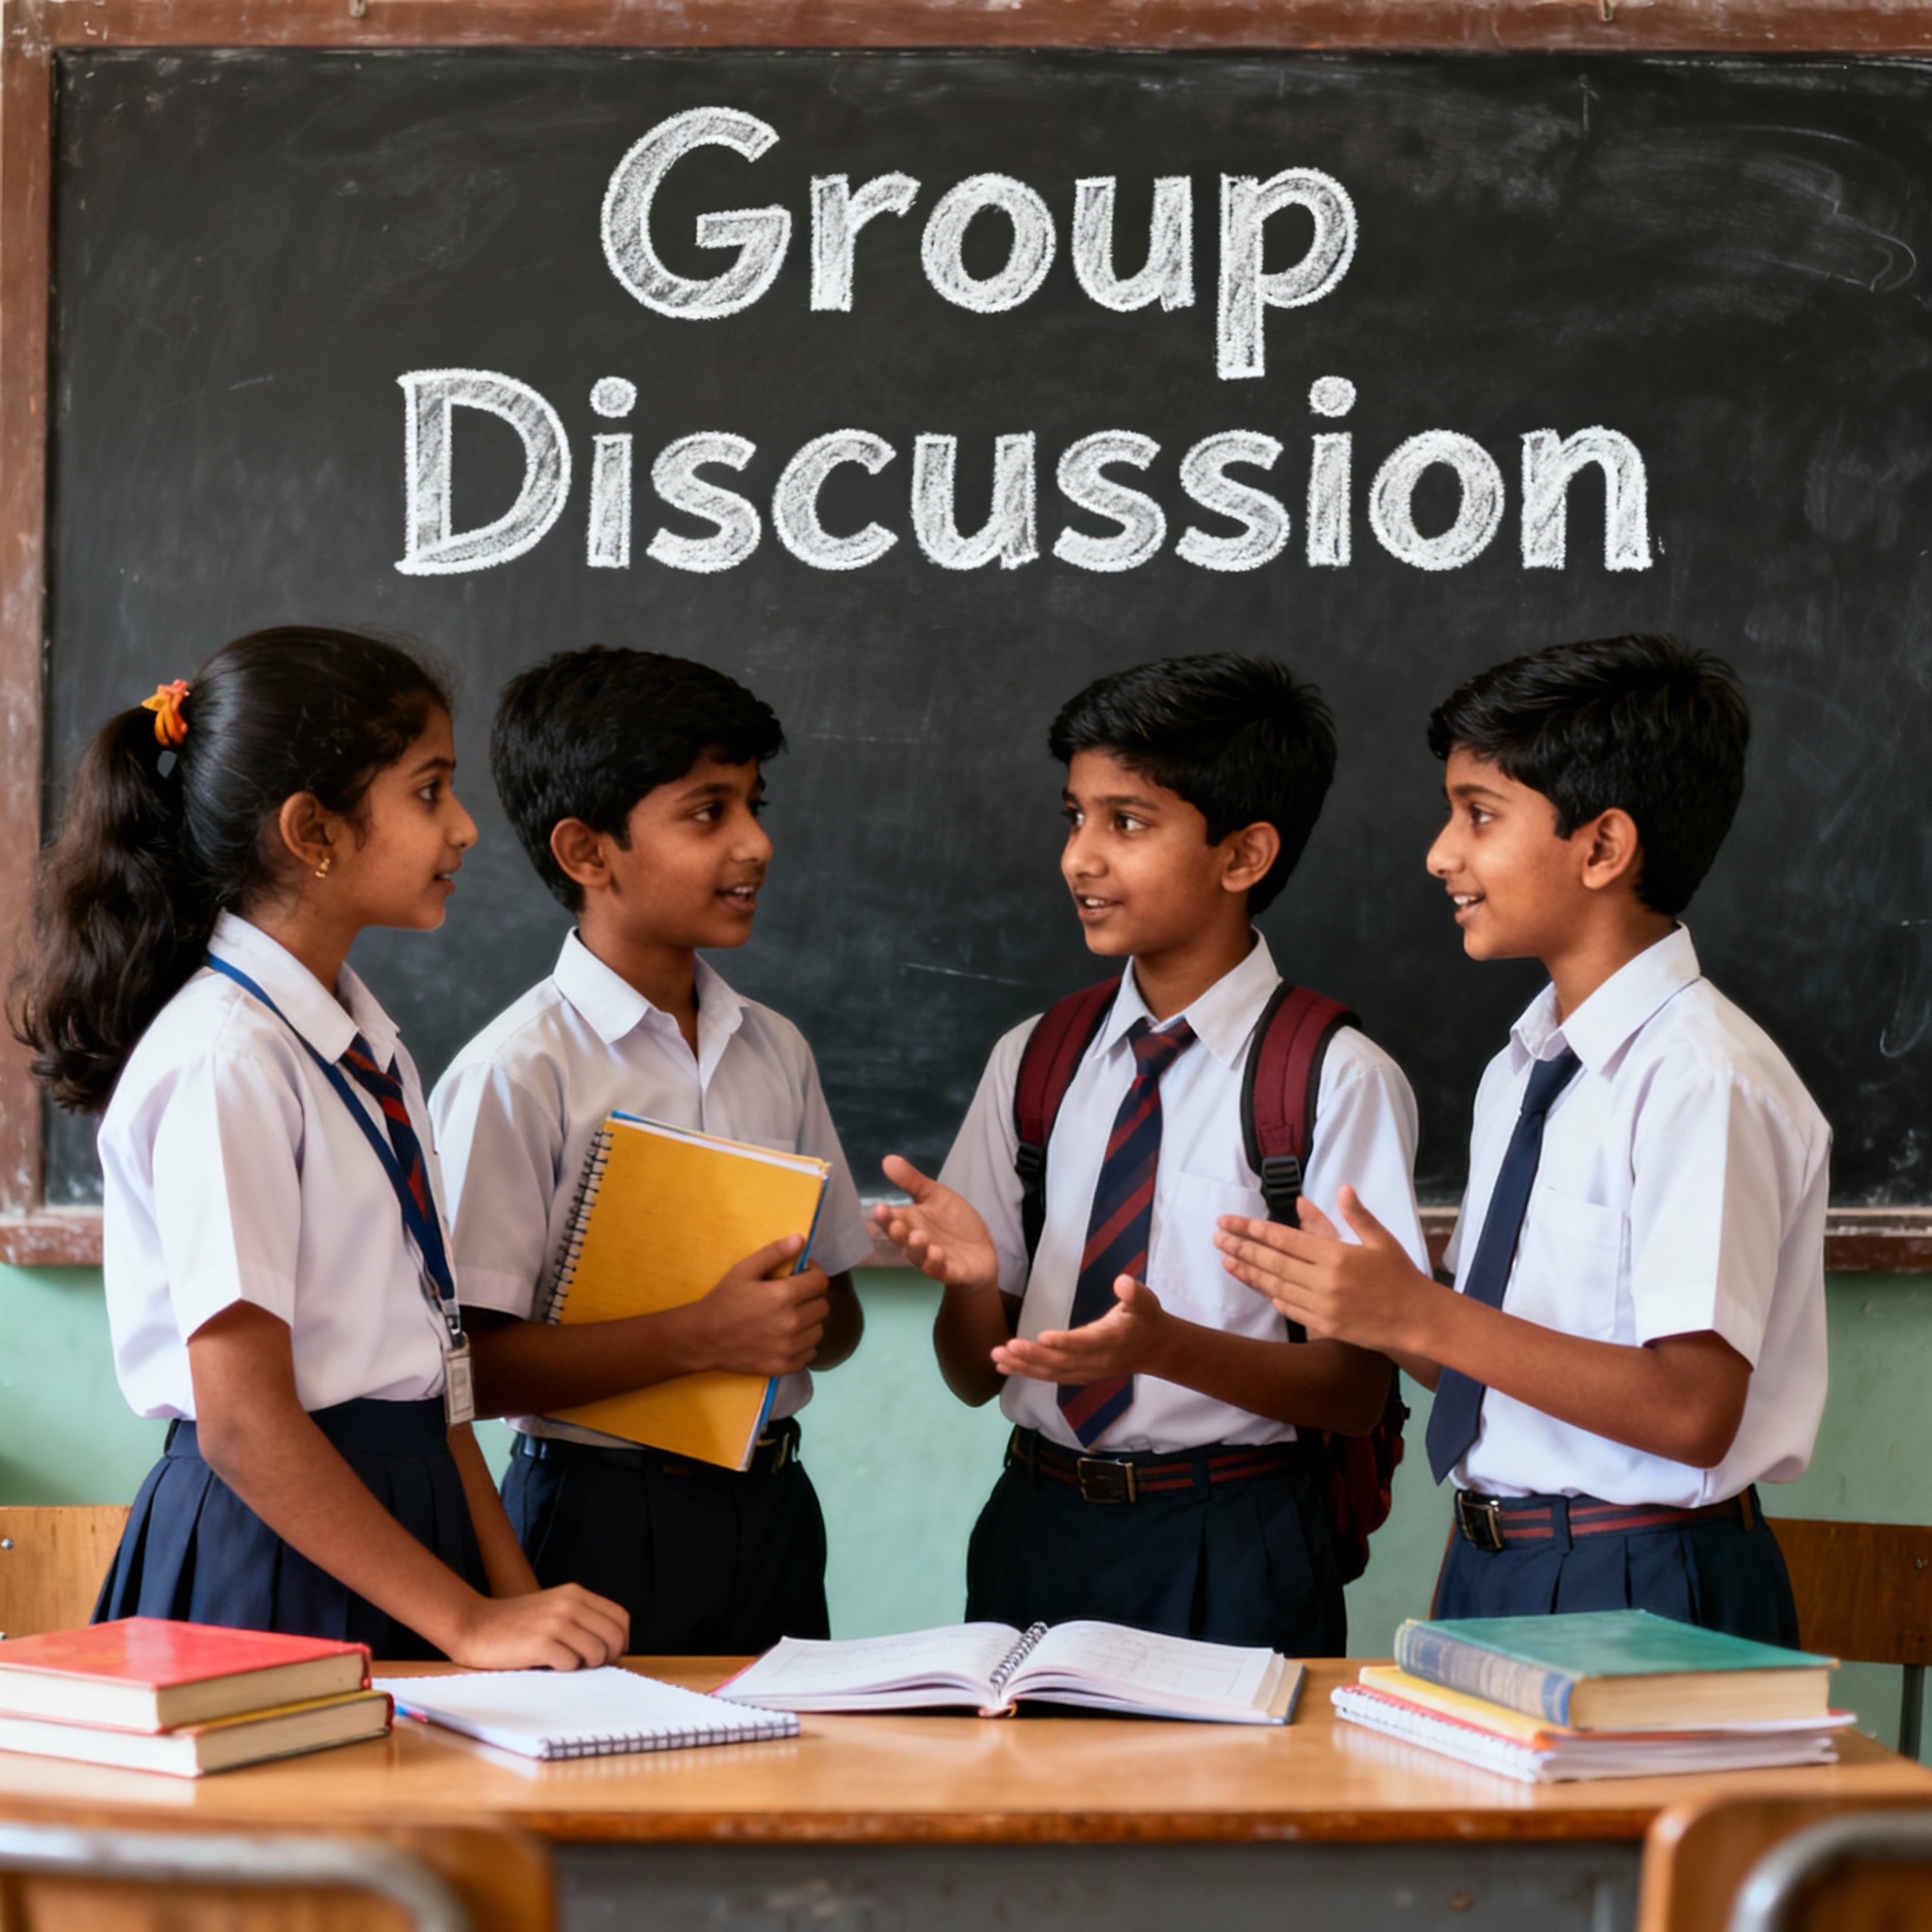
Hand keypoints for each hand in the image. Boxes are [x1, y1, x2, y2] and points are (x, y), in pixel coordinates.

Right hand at [446, 1581, 629, 1670]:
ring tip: (564, 1665)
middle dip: (607, 1658)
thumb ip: (580, 1618)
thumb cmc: (514, 1625)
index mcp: (576, 1594)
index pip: (620, 1618)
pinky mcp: (541, 1642)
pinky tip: (547, 1666)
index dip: (620, 1641)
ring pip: (597, 1653)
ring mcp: (556, 1622)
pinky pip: (571, 1664)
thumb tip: (611, 1647)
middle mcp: (570, 1604)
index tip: (608, 1655)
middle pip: (614, 1637)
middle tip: (588, 1666)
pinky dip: (563, 1671)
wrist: (474, 1625)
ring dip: (585, 1666)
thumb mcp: (553, 1609)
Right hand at [689, 1236, 830, 1376]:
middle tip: (793, 1296)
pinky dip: (803, 1345)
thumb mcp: (743, 1270)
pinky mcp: (783, 1366)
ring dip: (809, 1322)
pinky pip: (810, 1354)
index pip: (821, 1282)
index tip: (801, 1275)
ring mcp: (788, 1348)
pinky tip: (787, 1338)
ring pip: (819, 1331)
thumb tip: (799, 1240)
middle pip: (823, 1306)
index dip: (813, 1274)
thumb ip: (773, 1253)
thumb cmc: (723, 1300)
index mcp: (784, 1296)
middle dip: (811, 1297)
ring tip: (789, 1317)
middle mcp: (791, 1323)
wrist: (702, 1338)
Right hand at [873, 1155, 1000, 1293]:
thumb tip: (887, 1159)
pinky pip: (940, 1270)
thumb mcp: (935, 1196)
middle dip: (897, 1232)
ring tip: (917, 1236)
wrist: (980, 1250)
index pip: (891, 1219)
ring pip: (919, 1256)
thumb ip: (912, 1181)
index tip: (879, 1208)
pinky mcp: (950, 1271)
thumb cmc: (952, 1222)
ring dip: (916, 1247)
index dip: (884, 1216)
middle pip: (901, 1238)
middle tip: (896, 1223)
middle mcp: (915, 1242)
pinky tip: (937, 1253)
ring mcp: (931, 1258)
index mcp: (909, 1222)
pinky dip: (937, 1263)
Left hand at [991, 1276, 1169, 1383]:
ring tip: (998, 1358)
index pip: (1084, 1344)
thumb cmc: (1146, 1319)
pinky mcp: (1080, 1375)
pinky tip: (1008, 1367)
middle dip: (1031, 1357)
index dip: (1064, 1343)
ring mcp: (1087, 1371)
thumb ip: (1133, 1293)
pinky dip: (1029, 1373)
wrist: (1156, 1350)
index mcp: (1109, 1341)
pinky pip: (1052, 1377)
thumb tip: (1123, 1283)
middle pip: (1060, 1362)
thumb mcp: (1145, 1302)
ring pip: (1052, 1373)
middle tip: (1004, 1349)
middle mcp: (1095, 1361)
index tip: (1042, 1338)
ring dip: (1024, 1367)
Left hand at [1214, 1186, 1439, 1353]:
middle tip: (1217, 1237)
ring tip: (1225, 1259)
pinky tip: (1256, 1285)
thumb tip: (1340, 1189)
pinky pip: (1290, 1309)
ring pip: (1276, 1286)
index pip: (1286, 1240)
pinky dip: (1271, 1295)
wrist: (1419, 1319)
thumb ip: (1356, 1215)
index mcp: (1337, 1256)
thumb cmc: (1400, 1275)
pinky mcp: (1324, 1327)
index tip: (1232, 1222)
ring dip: (1248, 1272)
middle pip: (1273, 1262)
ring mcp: (1322, 1307)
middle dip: (1242, 1247)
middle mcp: (1325, 1282)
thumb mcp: (1380, 1239)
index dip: (1256, 1230)